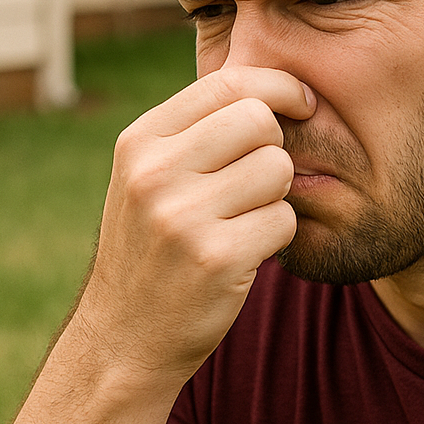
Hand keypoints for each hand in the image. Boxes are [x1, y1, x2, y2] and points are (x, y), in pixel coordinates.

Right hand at [72, 65, 315, 382]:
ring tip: (244, 220)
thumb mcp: (147, 179)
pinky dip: (277, 237)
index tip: (300, 103)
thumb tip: (272, 86)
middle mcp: (154, 173)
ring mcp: (182, 216)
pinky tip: (246, 254)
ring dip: (277, 196)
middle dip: (275, 146)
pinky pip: (284, 220)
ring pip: (278, 169)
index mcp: (139, 143)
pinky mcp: (215, 259)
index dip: (277, 86)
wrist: (123, 339)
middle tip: (260, 181)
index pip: (226, 84)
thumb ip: (194, 133)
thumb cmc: (151, 250)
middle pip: (259, 120)